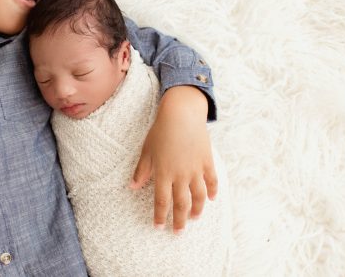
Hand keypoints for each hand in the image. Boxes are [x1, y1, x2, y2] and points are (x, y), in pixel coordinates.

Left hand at [130, 85, 217, 232]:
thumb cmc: (161, 131)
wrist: (182, 114)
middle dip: (179, 220)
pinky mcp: (207, 161)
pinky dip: (212, 191)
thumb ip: (142, 170)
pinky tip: (211, 199)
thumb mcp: (147, 150)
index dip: (160, 215)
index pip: (161, 201)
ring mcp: (195, 169)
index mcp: (163, 173)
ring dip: (197, 209)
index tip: (158, 227)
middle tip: (178, 232)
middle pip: (181, 203)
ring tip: (194, 217)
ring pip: (198, 196)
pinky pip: (211, 180)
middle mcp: (180, 175)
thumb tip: (132, 187)